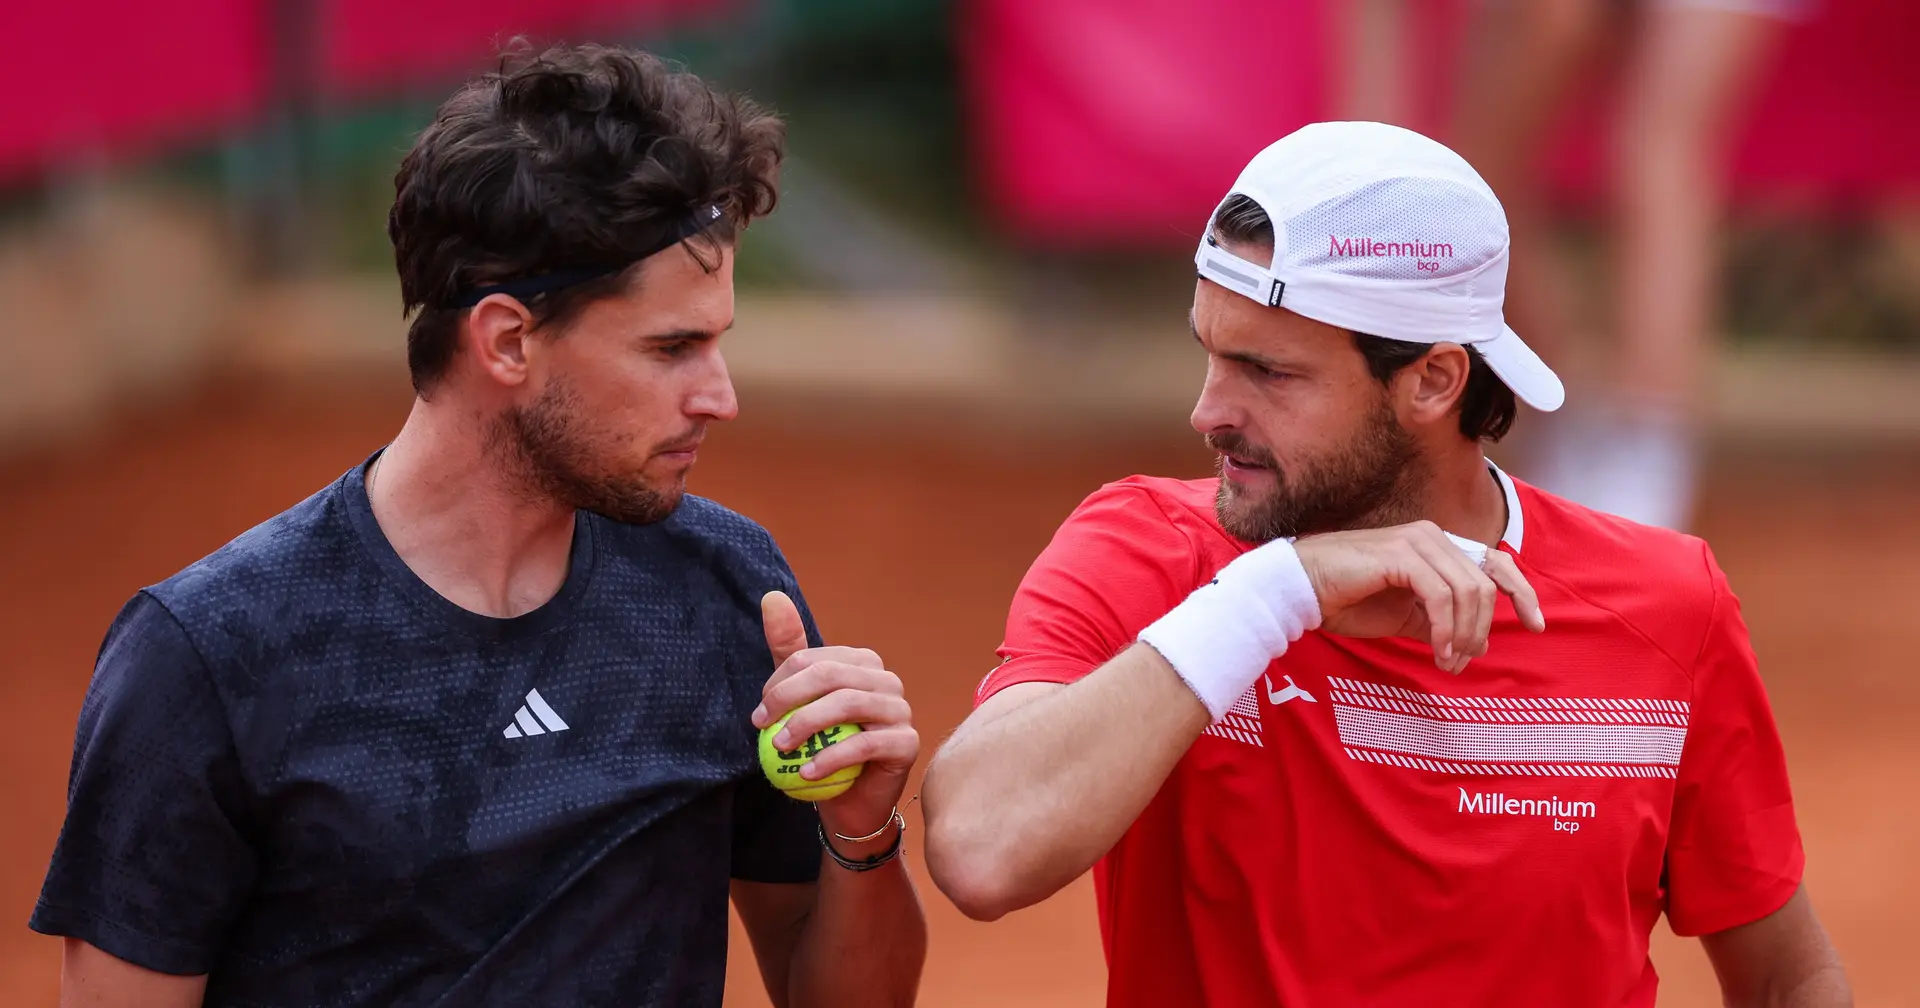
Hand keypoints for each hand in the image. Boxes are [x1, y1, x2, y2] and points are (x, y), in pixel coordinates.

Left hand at [750, 591, 918, 837]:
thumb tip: (771, 597)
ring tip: (780, 749)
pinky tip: (806, 774)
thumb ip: (789, 651)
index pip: (815, 659)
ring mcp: (901, 710)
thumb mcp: (799, 698)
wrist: (850, 800)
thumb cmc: (823, 746)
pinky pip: (866, 743)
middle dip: (789, 698)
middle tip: (762, 727)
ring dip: (807, 725)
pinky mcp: (907, 742)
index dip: (780, 683)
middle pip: (831, 676)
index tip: (758, 715)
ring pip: (849, 704)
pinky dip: (831, 758)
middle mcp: (887, 680)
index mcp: (863, 663)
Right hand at [1293, 521, 1544, 673]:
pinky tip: (1438, 650)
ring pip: (1470, 590)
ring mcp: (1418, 541)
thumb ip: (1441, 624)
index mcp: (1436, 545)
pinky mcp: (1402, 555)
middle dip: (1484, 628)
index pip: (1495, 562)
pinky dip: (1447, 629)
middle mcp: (1432, 536)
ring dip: (1466, 633)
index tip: (1536, 625)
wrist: (1302, 591)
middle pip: (1487, 582)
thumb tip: (1481, 644)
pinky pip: (1442, 596)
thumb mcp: (1405, 617)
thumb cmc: (1347, 600)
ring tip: (1448, 660)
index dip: (1522, 592)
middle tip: (1463, 661)